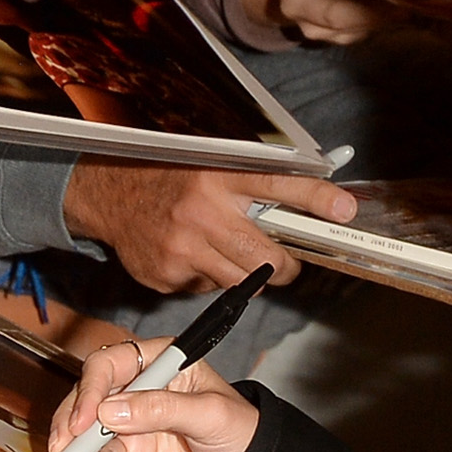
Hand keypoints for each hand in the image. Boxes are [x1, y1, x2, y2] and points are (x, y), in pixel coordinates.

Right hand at [45, 332, 259, 451]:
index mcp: (161, 362)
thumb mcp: (210, 415)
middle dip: (73, 422)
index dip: (91, 389)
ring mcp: (131, 421)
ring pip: (87, 430)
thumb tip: (111, 410)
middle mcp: (140, 387)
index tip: (84, 419)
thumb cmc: (243, 433)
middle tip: (66, 447)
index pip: (111, 364)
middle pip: (89, 395)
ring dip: (80, 451)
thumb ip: (162, 409)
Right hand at [65, 159, 352, 292]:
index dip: (316, 199)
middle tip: (286, 262)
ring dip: (246, 274)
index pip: (279, 185)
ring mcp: (182, 247)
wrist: (106, 193)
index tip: (344, 210)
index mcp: (218, 174)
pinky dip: (206, 277)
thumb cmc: (168, 175)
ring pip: (240, 281)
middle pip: (267, 258)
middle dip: (285, 267)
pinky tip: (191, 255)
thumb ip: (254, 180)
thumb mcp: (210, 162)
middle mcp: (201, 211)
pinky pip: (205, 289)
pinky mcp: (166, 274)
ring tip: (230, 252)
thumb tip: (313, 196)